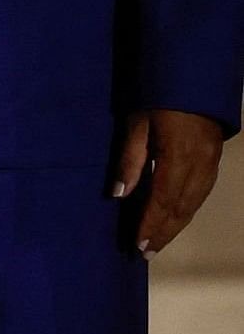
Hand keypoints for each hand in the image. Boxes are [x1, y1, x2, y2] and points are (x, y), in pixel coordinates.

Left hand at [113, 107, 225, 254]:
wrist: (195, 80)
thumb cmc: (158, 97)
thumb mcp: (137, 124)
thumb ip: (130, 159)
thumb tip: (119, 195)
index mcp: (177, 157)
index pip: (162, 200)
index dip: (151, 225)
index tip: (137, 245)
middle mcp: (199, 165)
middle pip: (181, 208)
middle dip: (163, 232)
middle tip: (145, 253)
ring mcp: (211, 164)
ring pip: (194, 204)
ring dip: (176, 225)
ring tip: (157, 242)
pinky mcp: (215, 161)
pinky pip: (201, 193)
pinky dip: (187, 210)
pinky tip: (176, 218)